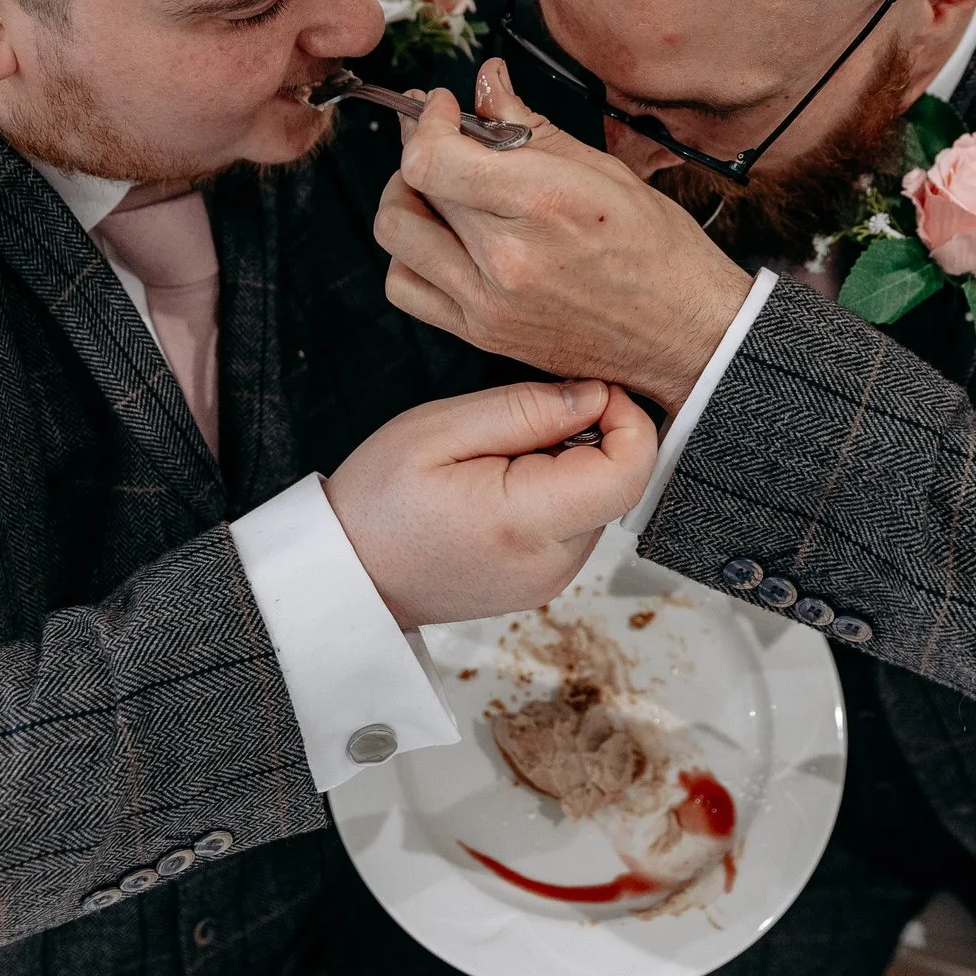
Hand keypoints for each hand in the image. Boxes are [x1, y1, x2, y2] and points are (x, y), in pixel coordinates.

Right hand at [325, 378, 656, 627]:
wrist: (347, 575)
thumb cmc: (378, 500)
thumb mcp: (439, 429)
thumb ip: (525, 409)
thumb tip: (595, 396)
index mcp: (524, 522)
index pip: (629, 473)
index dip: (627, 420)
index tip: (589, 392)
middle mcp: (551, 563)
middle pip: (617, 485)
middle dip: (588, 439)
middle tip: (515, 426)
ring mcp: (551, 581)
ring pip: (597, 502)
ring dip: (567, 467)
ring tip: (495, 460)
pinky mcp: (544, 583)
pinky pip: (574, 525)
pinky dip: (553, 494)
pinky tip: (498, 487)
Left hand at [375, 61, 752, 410]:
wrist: (684, 333)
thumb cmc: (658, 252)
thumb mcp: (602, 170)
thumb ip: (529, 127)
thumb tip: (487, 84)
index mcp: (544, 203)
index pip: (433, 158)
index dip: (425, 123)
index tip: (443, 109)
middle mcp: (508, 258)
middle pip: (413, 186)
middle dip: (417, 146)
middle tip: (439, 135)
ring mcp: (489, 302)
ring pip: (396, 235)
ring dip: (406, 199)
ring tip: (437, 187)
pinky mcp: (482, 334)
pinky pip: (406, 287)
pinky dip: (409, 255)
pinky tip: (441, 239)